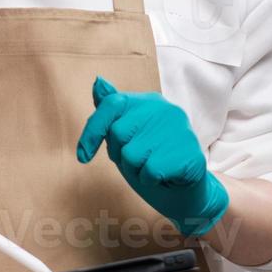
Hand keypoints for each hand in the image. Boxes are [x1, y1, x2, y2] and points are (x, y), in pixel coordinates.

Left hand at [75, 77, 228, 236]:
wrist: (185, 190)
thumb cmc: (151, 161)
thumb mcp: (127, 137)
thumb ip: (112, 112)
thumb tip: (98, 82)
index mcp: (149, 102)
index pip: (112, 103)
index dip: (92, 130)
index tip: (83, 156)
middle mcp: (166, 110)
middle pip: (118, 133)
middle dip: (120, 156)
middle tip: (140, 162)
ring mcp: (179, 130)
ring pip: (132, 155)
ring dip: (136, 171)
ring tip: (153, 169)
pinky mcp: (188, 153)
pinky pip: (150, 171)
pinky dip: (151, 181)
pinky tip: (164, 177)